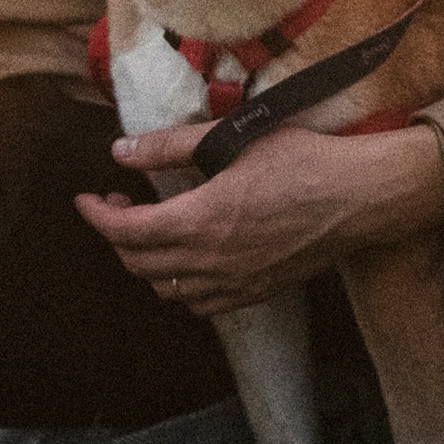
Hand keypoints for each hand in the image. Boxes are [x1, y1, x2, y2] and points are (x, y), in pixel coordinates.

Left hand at [77, 121, 443, 314]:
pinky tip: (189, 260)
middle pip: (138, 264)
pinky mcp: (255, 293)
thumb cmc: (300, 160)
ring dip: (146, 263)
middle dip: (117, 235)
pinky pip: (200, 305)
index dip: (96, 216)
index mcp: (198, 222)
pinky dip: (180, 287)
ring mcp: (234, 284)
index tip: (85, 198)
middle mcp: (210, 262)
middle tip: (119, 203)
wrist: (358, 197)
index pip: (124, 232)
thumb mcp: (231, 139)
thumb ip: (170, 147)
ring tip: (151, 229)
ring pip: (166, 290)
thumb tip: (120, 151)